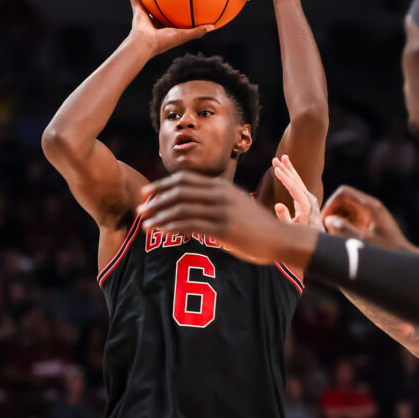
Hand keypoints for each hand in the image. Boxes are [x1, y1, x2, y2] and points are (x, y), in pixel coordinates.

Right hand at [128, 0, 212, 55]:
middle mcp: (154, 22)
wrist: (145, 44)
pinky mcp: (136, 12)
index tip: (181, 3)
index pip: (170, 18)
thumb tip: (213, 26)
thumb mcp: (183, 35)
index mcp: (164, 29)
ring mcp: (144, 17)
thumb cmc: (164, 41)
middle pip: (158, 8)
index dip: (175, 11)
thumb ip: (197, 31)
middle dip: (161, 0)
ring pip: (145, 2)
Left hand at [139, 171, 306, 263]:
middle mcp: (220, 194)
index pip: (184, 179)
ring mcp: (222, 211)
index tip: (146, 193)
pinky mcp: (224, 229)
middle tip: (140, 210)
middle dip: (156, 200)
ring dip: (160, 217)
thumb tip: (191, 204)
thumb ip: (216, 199)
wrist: (279, 238)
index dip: (162, 185)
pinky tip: (163, 233)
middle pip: (179, 191)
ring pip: (182, 208)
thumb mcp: (236, 203)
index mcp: (221, 185)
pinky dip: (173, 228)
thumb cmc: (255, 224)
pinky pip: (191, 225)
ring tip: (146, 225)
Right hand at [272, 154, 323, 231]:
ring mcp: (309, 197)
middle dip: (286, 169)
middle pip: (296, 181)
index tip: (276, 170)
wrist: (316, 238)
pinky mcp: (307, 197)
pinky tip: (286, 168)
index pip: (294, 189)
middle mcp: (309, 199)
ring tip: (282, 157)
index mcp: (306, 206)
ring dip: (289, 169)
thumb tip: (278, 204)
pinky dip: (291, 175)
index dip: (285, 179)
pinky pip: (298, 183)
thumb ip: (284, 217)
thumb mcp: (291, 228)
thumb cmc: (301, 235)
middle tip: (275, 159)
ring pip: (298, 180)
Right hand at [321, 185, 414, 250]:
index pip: (343, 193)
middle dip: (333, 213)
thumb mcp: (362, 241)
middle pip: (344, 200)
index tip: (325, 221)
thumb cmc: (386, 253)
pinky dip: (344, 226)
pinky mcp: (371, 224)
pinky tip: (344, 240)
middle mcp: (370, 207)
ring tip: (336, 236)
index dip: (330, 204)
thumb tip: (328, 220)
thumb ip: (343, 229)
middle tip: (328, 230)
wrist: (405, 263)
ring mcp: (371, 215)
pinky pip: (352, 219)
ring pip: (347, 210)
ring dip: (338, 220)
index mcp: (370, 206)